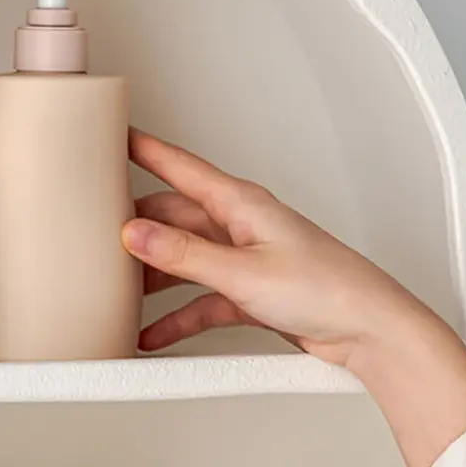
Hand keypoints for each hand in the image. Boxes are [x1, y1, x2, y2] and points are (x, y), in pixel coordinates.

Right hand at [121, 129, 465, 466]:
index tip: (114, 135)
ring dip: (154, 278)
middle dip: (137, 227)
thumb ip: (184, 255)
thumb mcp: (243, 271)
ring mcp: (244, 259)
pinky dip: (176, 316)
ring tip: (119, 291)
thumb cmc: (327, 289)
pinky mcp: (249, 293)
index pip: (180, 167)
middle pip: (173, 219)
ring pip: (184, 260)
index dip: (144, 149)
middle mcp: (240, 226)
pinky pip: (200, 300)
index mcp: (241, 204)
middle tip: (98, 233)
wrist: (367, 329)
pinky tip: (153, 331)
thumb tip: (136, 234)